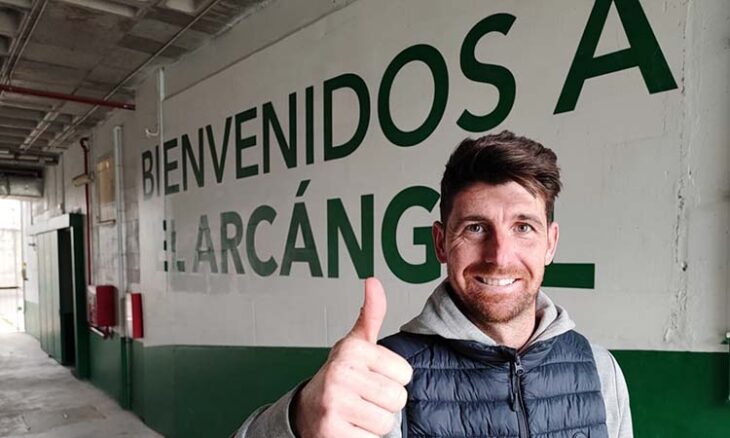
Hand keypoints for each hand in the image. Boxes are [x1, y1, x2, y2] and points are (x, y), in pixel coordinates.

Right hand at [293, 278, 412, 436]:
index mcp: (352, 350)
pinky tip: (350, 428)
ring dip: (375, 423)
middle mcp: (340, 373)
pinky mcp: (332, 431)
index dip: (393, 379)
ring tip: (358, 413)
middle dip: (385, 404)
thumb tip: (373, 282)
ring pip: (387, 422)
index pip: (405, 373)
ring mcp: (334, 402)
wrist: (306, 410)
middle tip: (365, 399)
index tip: (372, 378)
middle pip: (398, 398)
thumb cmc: (339, 376)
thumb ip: (371, 314)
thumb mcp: (355, 343)